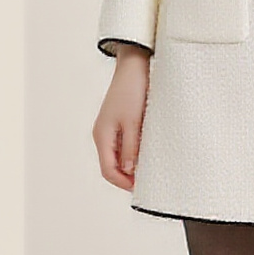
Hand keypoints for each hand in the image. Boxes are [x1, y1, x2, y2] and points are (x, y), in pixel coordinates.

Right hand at [93, 43, 151, 189]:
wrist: (135, 64)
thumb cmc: (132, 89)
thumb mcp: (134, 122)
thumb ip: (132, 148)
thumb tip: (130, 172)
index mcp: (102, 136)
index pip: (108, 171)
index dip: (124, 183)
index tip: (141, 189)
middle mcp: (103, 135)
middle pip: (113, 166)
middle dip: (129, 177)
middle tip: (149, 182)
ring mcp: (111, 129)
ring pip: (120, 156)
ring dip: (133, 164)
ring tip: (151, 168)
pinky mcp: (120, 122)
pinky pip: (125, 144)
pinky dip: (135, 152)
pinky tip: (149, 152)